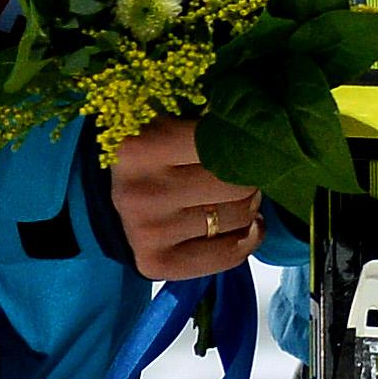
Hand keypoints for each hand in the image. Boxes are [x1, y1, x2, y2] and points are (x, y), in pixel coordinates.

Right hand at [110, 121, 264, 282]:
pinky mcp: (154, 263)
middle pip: (238, 184)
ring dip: (250, 205)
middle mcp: (142, 193)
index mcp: (142, 147)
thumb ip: (214, 115)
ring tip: (236, 194)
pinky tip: (246, 226)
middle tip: (243, 169)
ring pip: (239, 217)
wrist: (111, 192)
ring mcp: (146, 232)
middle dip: (251, 175)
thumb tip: (266, 124)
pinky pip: (227, 255)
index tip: (255, 139)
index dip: (250, 141)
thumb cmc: (153, 149)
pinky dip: (247, 240)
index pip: (227, 144)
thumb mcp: (172, 116)